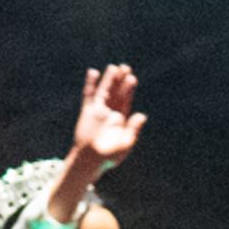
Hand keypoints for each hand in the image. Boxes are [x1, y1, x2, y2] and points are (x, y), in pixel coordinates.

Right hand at [66, 64, 145, 181]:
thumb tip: (142, 116)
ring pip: (104, 91)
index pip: (126, 101)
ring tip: (113, 68)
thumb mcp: (125, 144)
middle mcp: (110, 113)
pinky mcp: (87, 111)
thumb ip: (133, 130)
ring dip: (108, 80)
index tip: (132, 79)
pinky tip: (93, 72)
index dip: (129, 90)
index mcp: (121, 120)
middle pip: (116, 93)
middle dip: (121, 81)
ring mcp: (98, 111)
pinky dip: (90, 84)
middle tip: (126, 67)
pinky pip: (89, 95)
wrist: (89, 161)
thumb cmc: (109, 157)